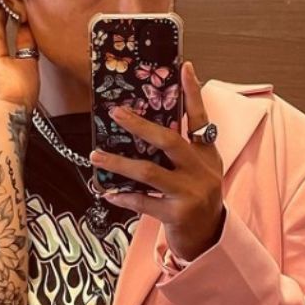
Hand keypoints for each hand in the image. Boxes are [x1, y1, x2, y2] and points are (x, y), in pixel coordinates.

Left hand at [89, 61, 225, 260]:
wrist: (208, 237)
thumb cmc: (196, 198)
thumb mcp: (198, 169)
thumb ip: (181, 148)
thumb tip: (145, 125)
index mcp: (207, 154)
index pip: (200, 118)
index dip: (193, 93)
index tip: (184, 67)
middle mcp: (201, 170)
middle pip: (169, 140)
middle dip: (140, 125)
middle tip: (116, 113)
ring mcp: (190, 193)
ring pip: (149, 172)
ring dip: (118, 163)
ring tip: (96, 156)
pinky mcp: (177, 214)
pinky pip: (143, 201)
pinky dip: (123, 196)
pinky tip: (107, 191)